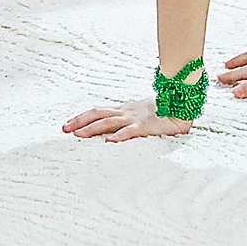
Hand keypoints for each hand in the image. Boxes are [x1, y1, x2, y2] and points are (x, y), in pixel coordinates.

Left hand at [62, 101, 192, 140]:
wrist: (182, 103)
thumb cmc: (164, 111)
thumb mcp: (142, 115)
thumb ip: (129, 121)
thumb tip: (114, 130)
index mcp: (124, 110)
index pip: (98, 111)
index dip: (82, 117)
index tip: (68, 123)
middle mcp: (126, 112)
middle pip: (98, 114)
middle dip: (80, 121)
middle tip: (64, 129)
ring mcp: (135, 118)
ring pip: (109, 122)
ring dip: (92, 129)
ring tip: (78, 136)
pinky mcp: (146, 126)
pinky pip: (131, 131)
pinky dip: (119, 136)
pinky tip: (109, 142)